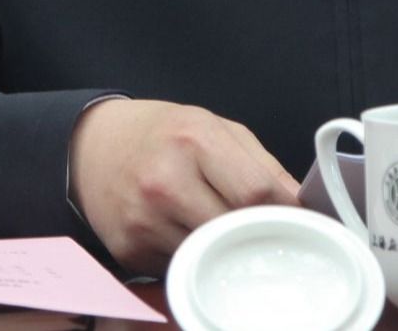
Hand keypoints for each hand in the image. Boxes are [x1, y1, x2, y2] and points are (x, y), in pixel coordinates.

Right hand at [68, 98, 300, 273]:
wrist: (94, 146)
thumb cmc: (163, 134)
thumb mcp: (216, 129)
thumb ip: (263, 165)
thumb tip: (302, 207)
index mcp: (194, 139)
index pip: (257, 190)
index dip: (285, 211)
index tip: (298, 221)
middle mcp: (165, 180)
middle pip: (234, 230)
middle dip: (256, 235)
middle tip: (268, 236)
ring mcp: (144, 219)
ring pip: (209, 256)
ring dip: (225, 252)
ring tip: (227, 235)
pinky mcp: (129, 250)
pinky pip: (179, 268)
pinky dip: (193, 259)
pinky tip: (188, 236)